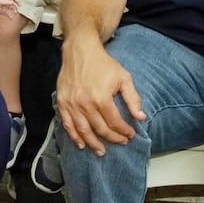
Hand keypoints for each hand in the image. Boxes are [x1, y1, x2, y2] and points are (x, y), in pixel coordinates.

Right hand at [55, 39, 144, 155]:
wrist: (80, 51)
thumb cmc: (103, 64)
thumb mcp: (123, 77)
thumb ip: (133, 98)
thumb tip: (141, 117)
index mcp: (101, 98)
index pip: (115, 122)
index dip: (124, 131)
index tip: (130, 134)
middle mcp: (85, 104)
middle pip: (100, 129)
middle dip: (112, 138)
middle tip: (120, 142)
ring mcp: (72, 104)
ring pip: (83, 131)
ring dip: (93, 143)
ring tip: (101, 151)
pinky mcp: (62, 102)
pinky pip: (68, 124)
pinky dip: (74, 136)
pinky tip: (81, 143)